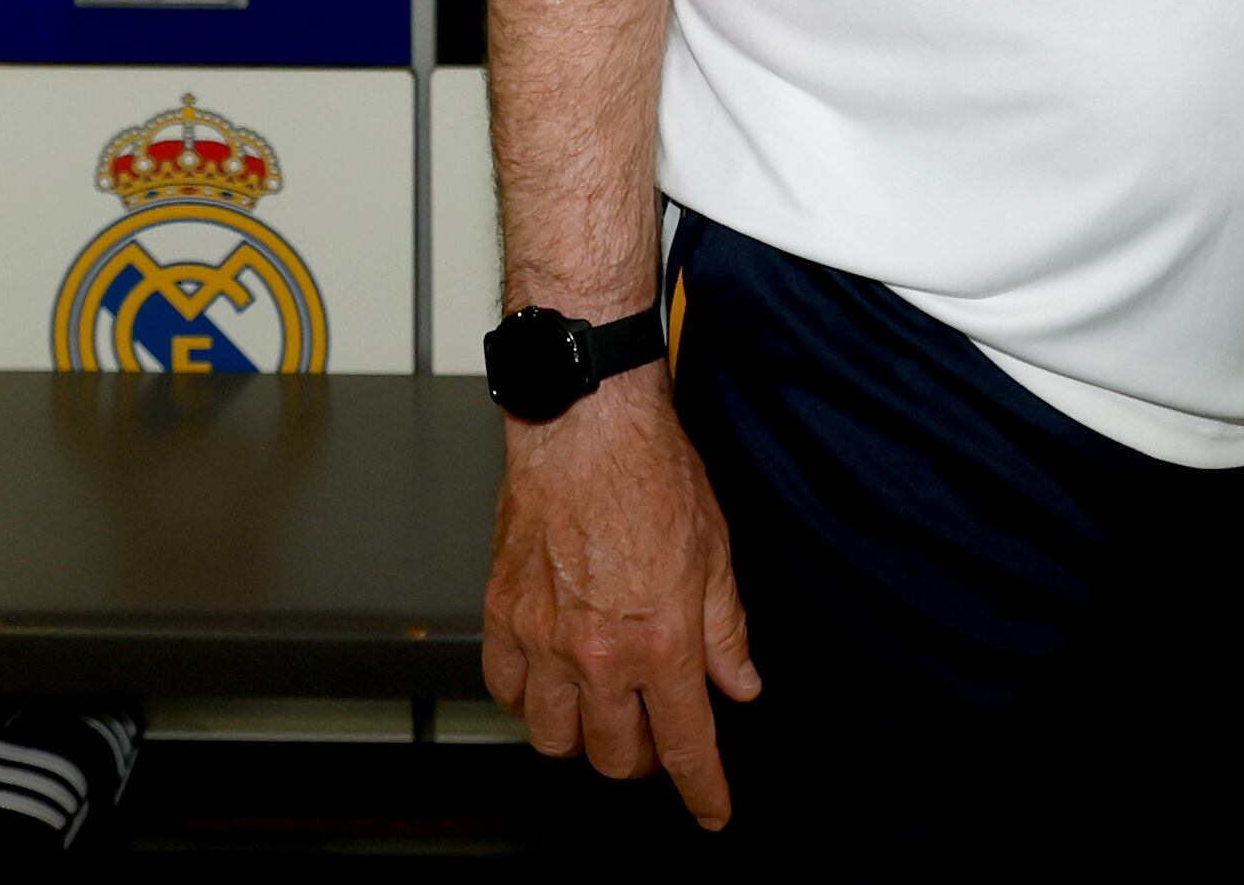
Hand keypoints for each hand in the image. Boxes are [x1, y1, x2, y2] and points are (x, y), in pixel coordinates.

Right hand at [481, 373, 762, 826]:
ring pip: (555, 738)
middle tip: (657, 731)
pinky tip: (552, 674)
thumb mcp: (717, 555)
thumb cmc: (652, 477)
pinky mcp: (502, 618)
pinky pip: (505, 692)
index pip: (686, 744)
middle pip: (614, 756)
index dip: (703, 790)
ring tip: (604, 706)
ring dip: (583, 735)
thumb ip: (728, 632)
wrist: (586, 431)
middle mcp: (600, 655)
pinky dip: (528, 697)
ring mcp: (543, 641)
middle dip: (642, 758)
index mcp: (663, 642)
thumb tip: (740, 684)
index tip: (713, 812)